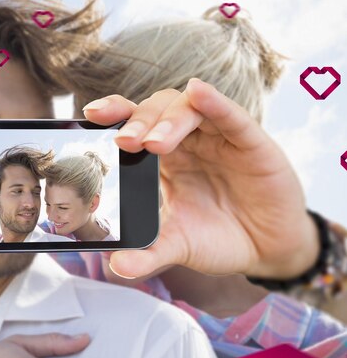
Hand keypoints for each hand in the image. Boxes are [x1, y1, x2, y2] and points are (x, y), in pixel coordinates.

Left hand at [83, 79, 319, 280]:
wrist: (267, 249)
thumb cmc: (219, 238)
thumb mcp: (178, 247)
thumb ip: (148, 255)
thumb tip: (116, 265)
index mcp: (164, 160)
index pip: (135, 126)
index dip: (115, 115)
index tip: (90, 116)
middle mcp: (188, 141)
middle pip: (157, 111)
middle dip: (137, 122)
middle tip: (123, 143)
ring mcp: (218, 138)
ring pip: (188, 109)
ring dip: (168, 120)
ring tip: (152, 143)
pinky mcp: (250, 142)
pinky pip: (231, 116)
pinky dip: (215, 102)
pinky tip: (200, 92)